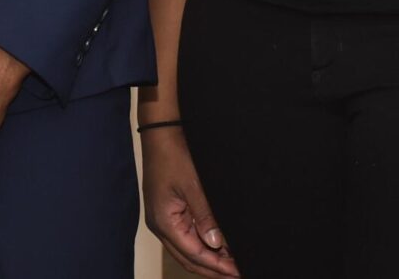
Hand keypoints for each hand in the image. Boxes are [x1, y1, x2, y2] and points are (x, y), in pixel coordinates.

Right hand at [140, 126, 237, 277]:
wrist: (161, 133)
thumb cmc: (173, 155)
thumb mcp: (193, 186)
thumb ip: (205, 217)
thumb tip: (216, 244)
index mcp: (164, 222)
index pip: (193, 254)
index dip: (216, 266)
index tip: (237, 271)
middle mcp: (160, 226)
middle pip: (188, 259)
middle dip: (213, 269)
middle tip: (238, 273)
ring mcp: (163, 220)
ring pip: (187, 251)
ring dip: (208, 259)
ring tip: (232, 264)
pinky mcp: (168, 212)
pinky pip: (186, 237)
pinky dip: (202, 245)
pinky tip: (219, 246)